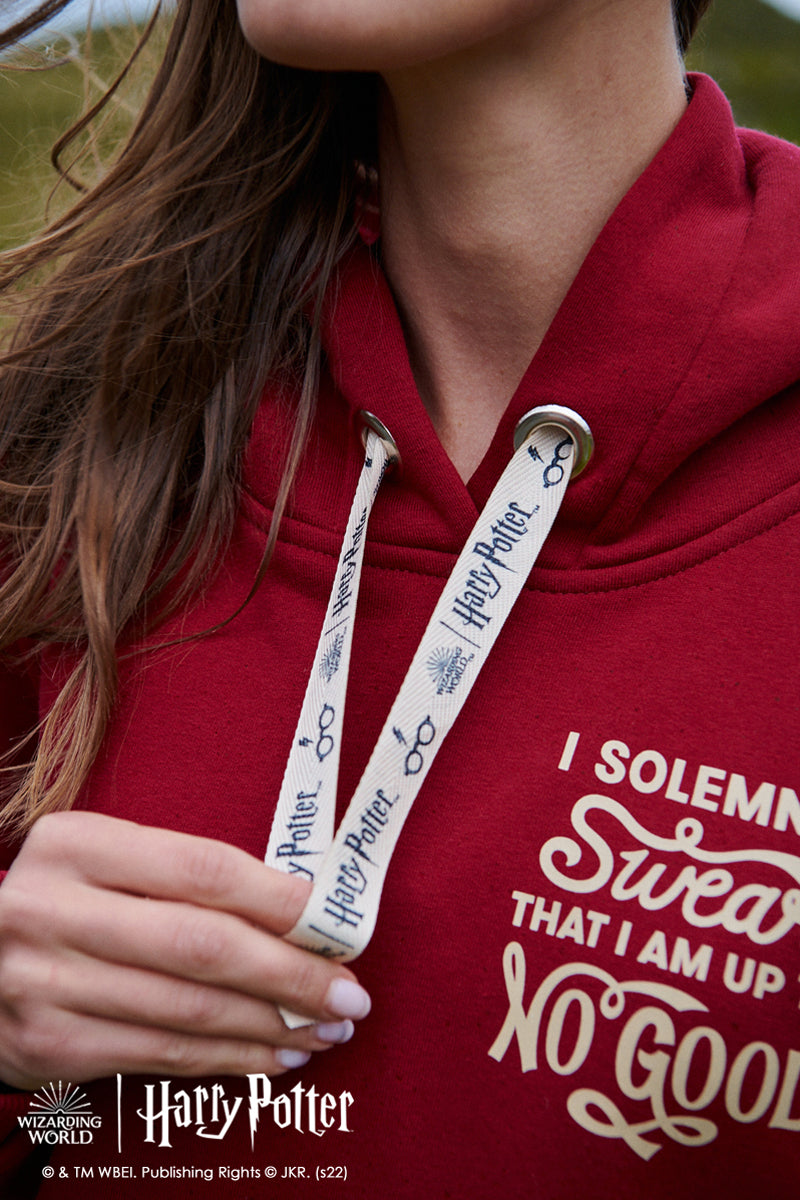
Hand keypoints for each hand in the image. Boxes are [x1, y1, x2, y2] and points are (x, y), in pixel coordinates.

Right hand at [0, 811, 370, 1088]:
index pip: (201, 869)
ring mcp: (45, 982)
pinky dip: (230, 1059)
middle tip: (351, 993)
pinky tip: (275, 1054)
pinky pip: (161, 1054)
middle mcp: (54, 909)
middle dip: (290, 975)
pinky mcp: (49, 1046)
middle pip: (201, 946)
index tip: (335, 923)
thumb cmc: (68, 901)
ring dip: (272, 1025)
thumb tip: (300, 914)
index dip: (279, 899)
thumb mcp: (106, 862)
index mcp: (78, 844)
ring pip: (188, 1009)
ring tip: (327, 1028)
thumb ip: (183, 877)